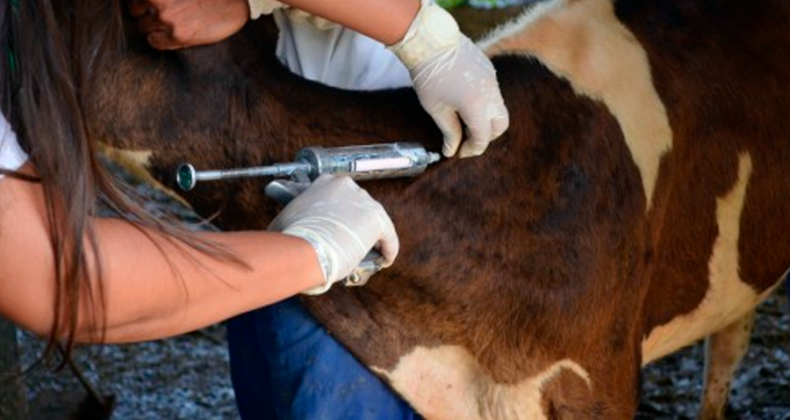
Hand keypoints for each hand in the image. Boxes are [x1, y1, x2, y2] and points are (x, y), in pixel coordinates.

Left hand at [127, 0, 250, 49]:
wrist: (235, 2)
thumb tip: (148, 4)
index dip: (142, 2)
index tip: (150, 5)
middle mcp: (158, 1)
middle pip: (135, 11)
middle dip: (145, 13)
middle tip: (160, 14)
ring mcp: (167, 19)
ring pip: (143, 27)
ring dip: (152, 27)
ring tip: (168, 25)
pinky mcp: (179, 35)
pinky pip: (154, 42)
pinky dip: (158, 40)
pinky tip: (170, 35)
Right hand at [268, 175, 398, 294]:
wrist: (303, 249)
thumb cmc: (290, 238)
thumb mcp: (286, 219)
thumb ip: (293, 218)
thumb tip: (286, 230)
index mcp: (324, 182)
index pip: (337, 196)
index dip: (338, 215)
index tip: (336, 228)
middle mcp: (346, 186)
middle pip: (357, 206)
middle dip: (354, 224)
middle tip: (348, 244)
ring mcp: (363, 201)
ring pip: (372, 220)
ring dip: (370, 237)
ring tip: (365, 255)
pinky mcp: (378, 219)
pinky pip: (388, 236)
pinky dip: (388, 248)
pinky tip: (384, 260)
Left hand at [389, 1, 508, 157]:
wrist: (431, 42)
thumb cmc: (429, 76)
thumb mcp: (436, 109)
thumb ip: (449, 132)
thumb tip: (451, 151)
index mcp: (476, 106)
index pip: (482, 138)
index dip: (472, 150)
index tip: (459, 153)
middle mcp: (490, 94)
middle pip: (500, 126)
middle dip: (486, 137)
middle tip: (467, 139)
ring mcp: (492, 80)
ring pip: (499, 109)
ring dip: (486, 120)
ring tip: (464, 121)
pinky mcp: (489, 69)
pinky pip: (493, 93)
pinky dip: (485, 103)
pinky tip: (465, 100)